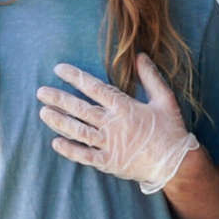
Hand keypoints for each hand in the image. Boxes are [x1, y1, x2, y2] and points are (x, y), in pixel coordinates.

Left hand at [36, 52, 199, 194]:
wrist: (177, 163)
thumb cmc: (171, 130)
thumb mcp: (165, 99)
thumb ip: (150, 77)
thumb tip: (139, 55)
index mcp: (124, 106)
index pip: (94, 88)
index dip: (75, 77)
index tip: (58, 69)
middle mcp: (113, 124)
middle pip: (80, 109)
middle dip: (58, 99)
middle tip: (41, 92)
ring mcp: (109, 144)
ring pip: (78, 131)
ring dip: (59, 121)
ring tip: (43, 113)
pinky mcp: (108, 162)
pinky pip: (84, 155)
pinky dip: (69, 149)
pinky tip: (55, 142)